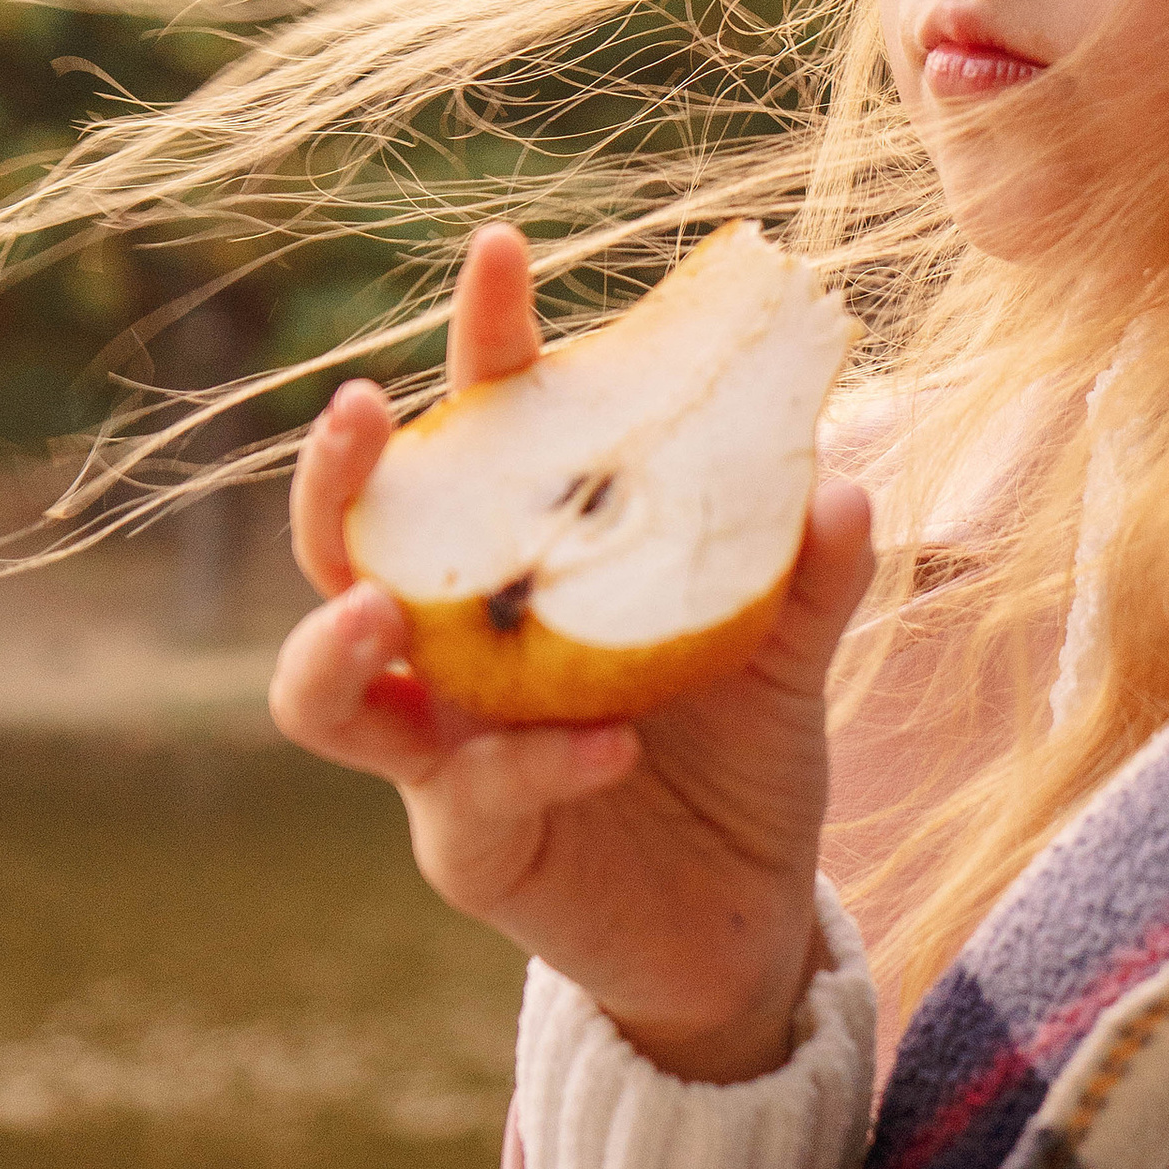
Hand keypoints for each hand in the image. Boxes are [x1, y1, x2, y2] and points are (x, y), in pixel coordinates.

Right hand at [268, 222, 873, 1081]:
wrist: (747, 921)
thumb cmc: (739, 760)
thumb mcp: (790, 656)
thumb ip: (807, 576)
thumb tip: (842, 481)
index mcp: (522, 573)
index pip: (480, 436)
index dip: (480, 341)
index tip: (503, 247)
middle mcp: (454, 654)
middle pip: (341, 550)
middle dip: (333, 479)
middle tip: (362, 410)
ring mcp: (442, 756)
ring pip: (326, 698)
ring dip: (339, 643)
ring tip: (386, 608)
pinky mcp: (470, 851)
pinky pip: (465, 801)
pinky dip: (529, 763)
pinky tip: (612, 742)